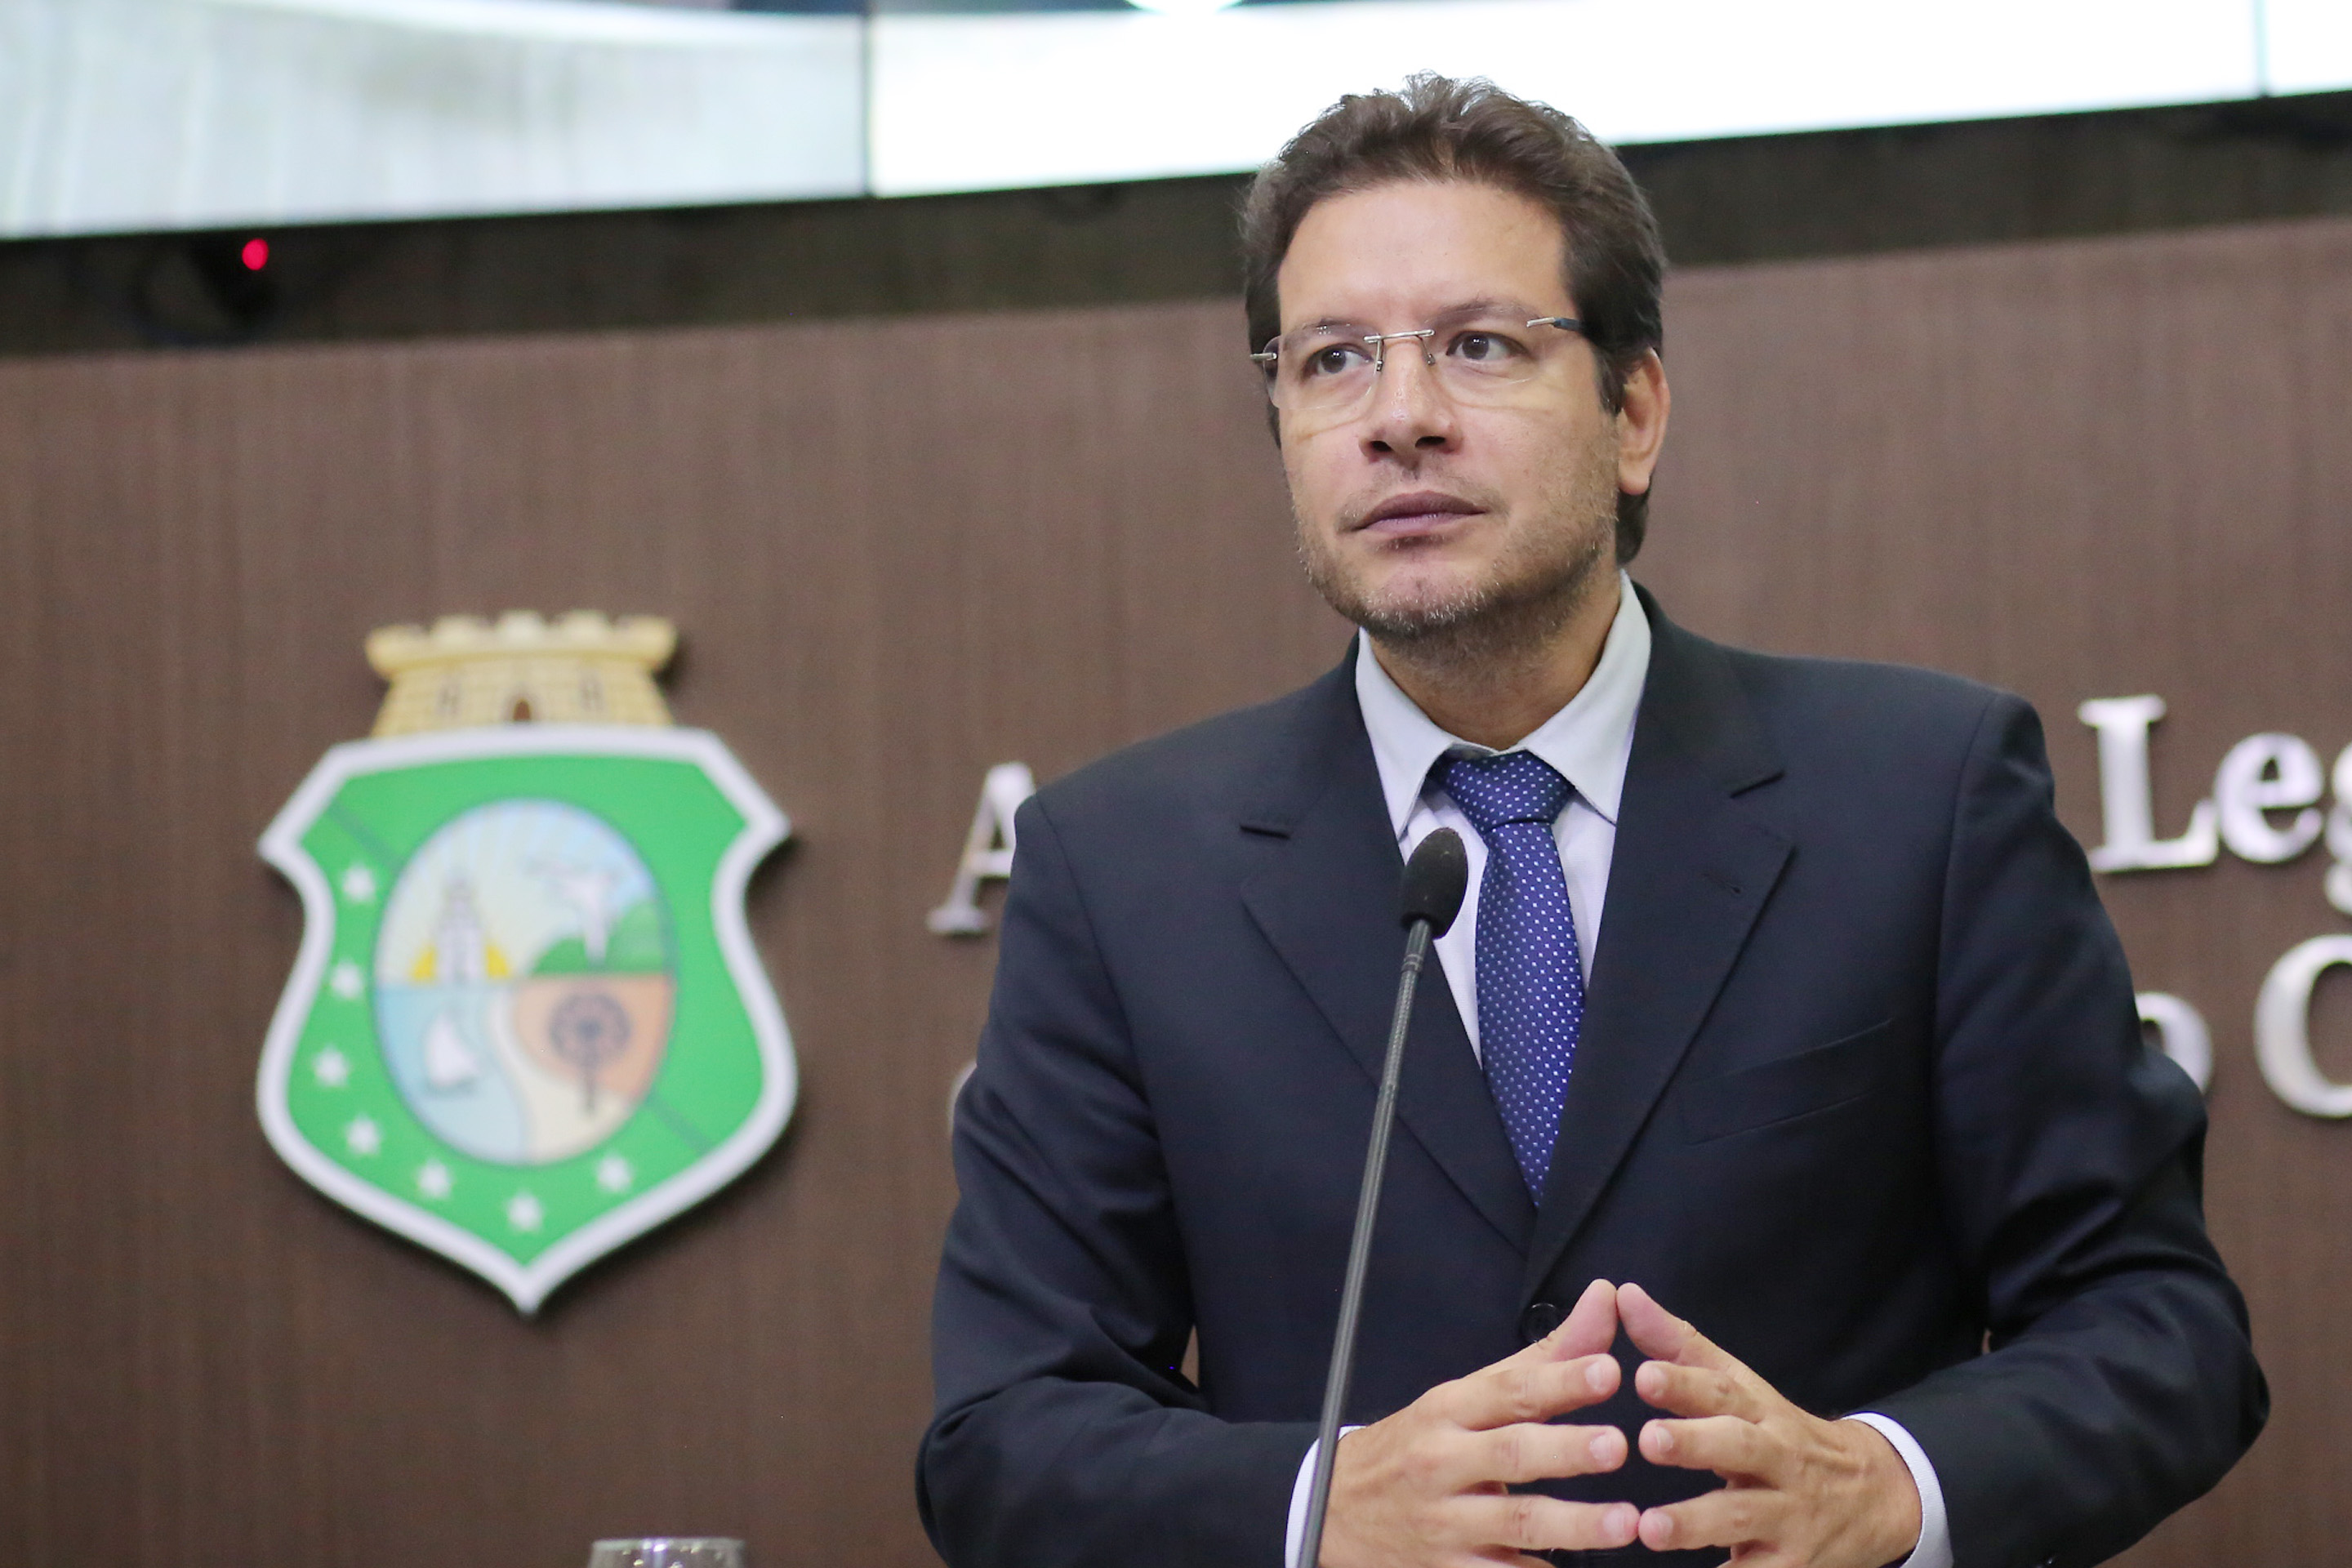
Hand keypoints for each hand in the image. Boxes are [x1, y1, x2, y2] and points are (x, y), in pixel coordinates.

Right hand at [1320, 1278, 1638, 1567]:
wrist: (1336, 1509)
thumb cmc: (1418, 1446)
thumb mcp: (1466, 1397)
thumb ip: (1544, 1356)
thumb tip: (1605, 1299)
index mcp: (1450, 1410)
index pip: (1508, 1389)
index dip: (1558, 1380)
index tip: (1608, 1371)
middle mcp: (1444, 1462)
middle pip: (1510, 1453)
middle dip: (1565, 1450)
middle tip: (1618, 1445)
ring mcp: (1446, 1522)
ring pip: (1515, 1523)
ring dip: (1574, 1525)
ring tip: (1627, 1521)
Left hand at [1620, 1282, 1921, 1566]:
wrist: (1875, 1496)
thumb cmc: (1781, 1436)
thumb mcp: (1742, 1390)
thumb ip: (1680, 1348)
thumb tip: (1624, 1293)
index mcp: (1759, 1411)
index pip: (1722, 1390)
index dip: (1684, 1381)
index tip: (1642, 1375)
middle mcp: (1777, 1458)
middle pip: (1739, 1446)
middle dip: (1695, 1443)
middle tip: (1648, 1439)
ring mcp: (1789, 1514)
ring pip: (1743, 1515)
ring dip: (1697, 1522)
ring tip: (1651, 1527)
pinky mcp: (1793, 1565)